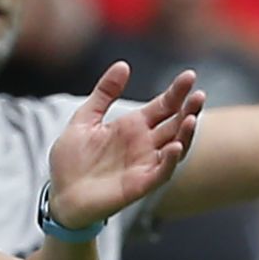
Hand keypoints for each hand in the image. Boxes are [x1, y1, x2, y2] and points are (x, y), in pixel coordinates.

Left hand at [46, 63, 203, 230]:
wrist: (60, 195)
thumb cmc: (71, 160)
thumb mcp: (84, 120)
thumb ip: (104, 94)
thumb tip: (123, 64)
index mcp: (132, 126)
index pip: (163, 105)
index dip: (177, 91)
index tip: (190, 75)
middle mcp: (144, 144)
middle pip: (174, 123)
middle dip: (189, 109)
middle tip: (199, 94)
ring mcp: (144, 164)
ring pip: (176, 147)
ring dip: (186, 133)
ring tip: (192, 117)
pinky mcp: (139, 185)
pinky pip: (161, 172)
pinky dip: (170, 160)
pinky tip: (175, 146)